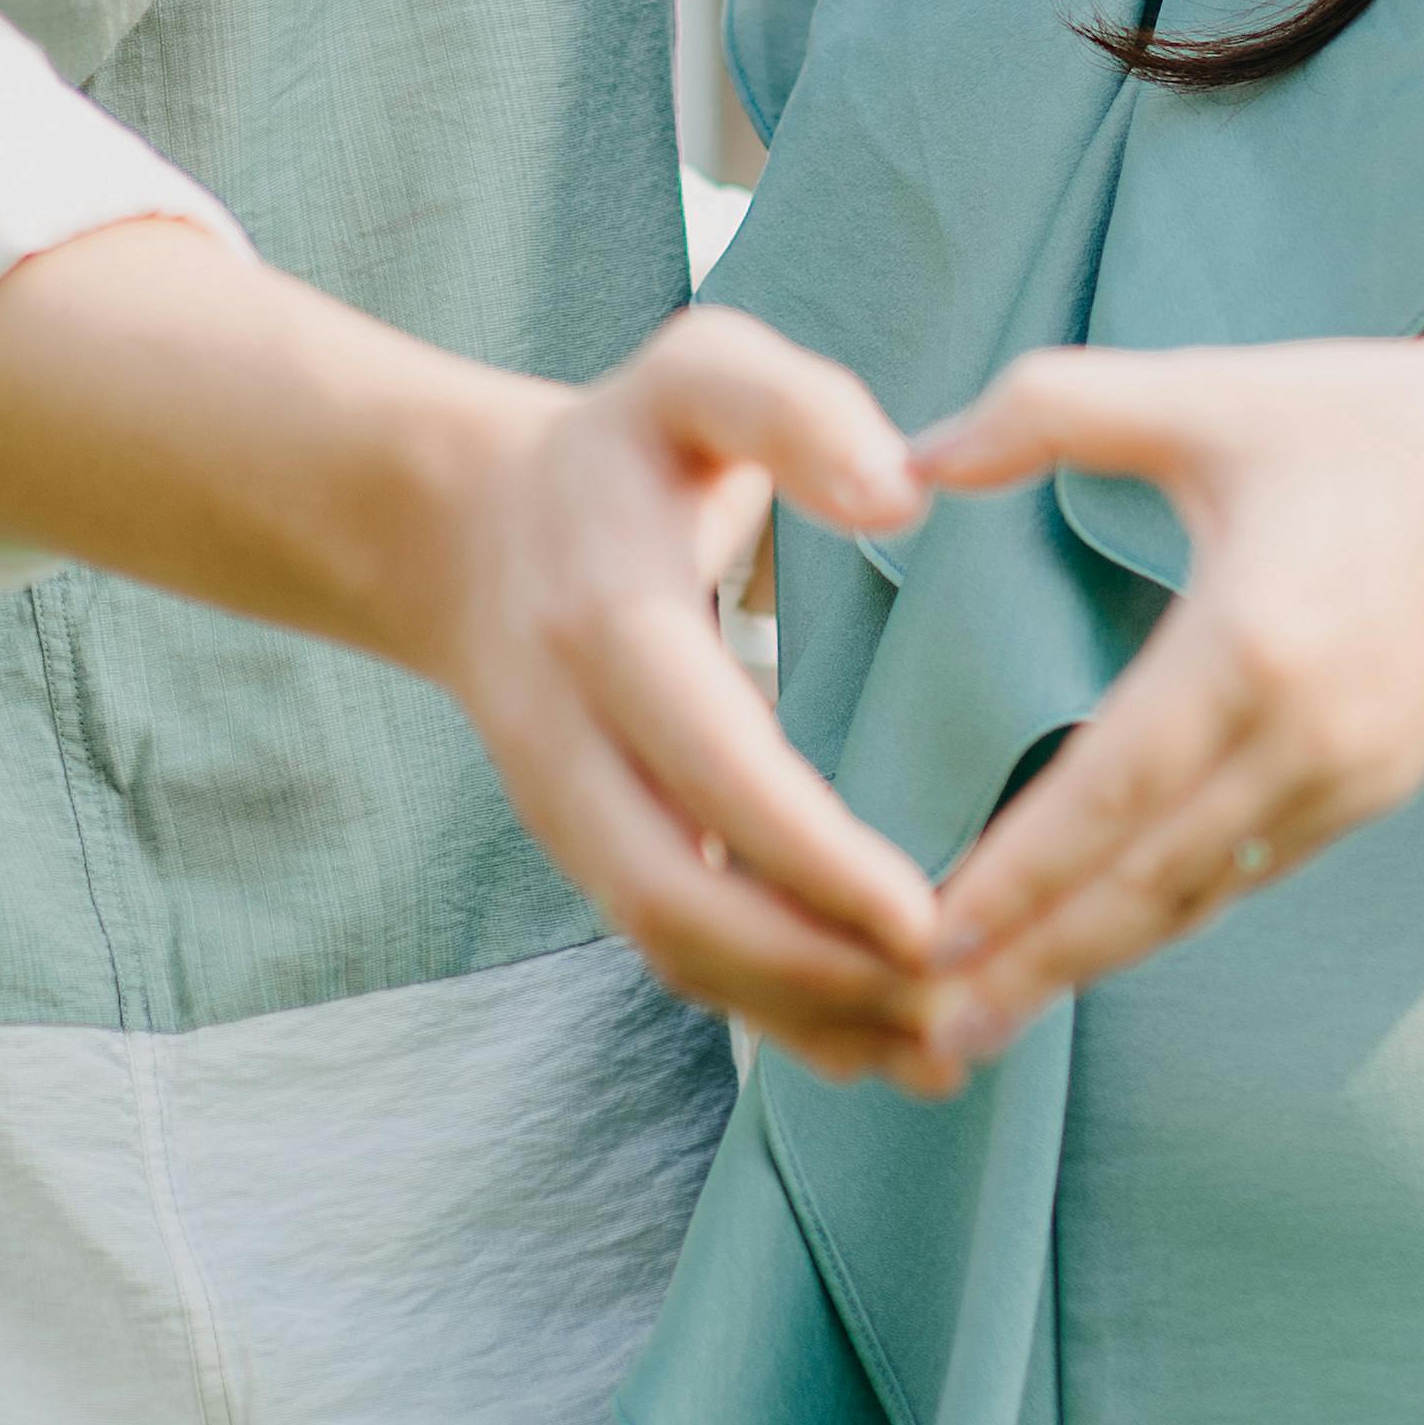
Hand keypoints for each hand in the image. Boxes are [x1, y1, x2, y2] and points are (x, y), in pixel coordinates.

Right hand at [423, 310, 954, 1082]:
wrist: (462, 526)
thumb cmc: (624, 447)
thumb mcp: (698, 375)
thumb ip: (794, 407)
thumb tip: (899, 492)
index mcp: (607, 620)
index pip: (709, 768)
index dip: (809, 856)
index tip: (928, 915)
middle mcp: (568, 737)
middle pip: (674, 902)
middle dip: (814, 976)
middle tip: (961, 1004)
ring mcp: (569, 810)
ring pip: (671, 951)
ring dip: (803, 1018)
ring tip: (950, 1050)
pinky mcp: (592, 851)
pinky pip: (673, 957)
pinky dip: (773, 1017)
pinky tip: (884, 1046)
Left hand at [902, 328, 1423, 1060]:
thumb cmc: (1374, 422)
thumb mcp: (1208, 392)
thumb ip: (1048, 409)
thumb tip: (910, 458)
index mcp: (1250, 643)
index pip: (1108, 794)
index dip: (1018, 877)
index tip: (928, 940)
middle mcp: (1306, 736)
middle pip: (1146, 883)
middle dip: (1036, 965)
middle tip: (933, 1033)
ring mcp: (1353, 778)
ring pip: (1199, 896)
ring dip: (1094, 959)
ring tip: (994, 1017)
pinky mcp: (1381, 790)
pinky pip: (1254, 871)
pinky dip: (1171, 913)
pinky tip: (1100, 943)